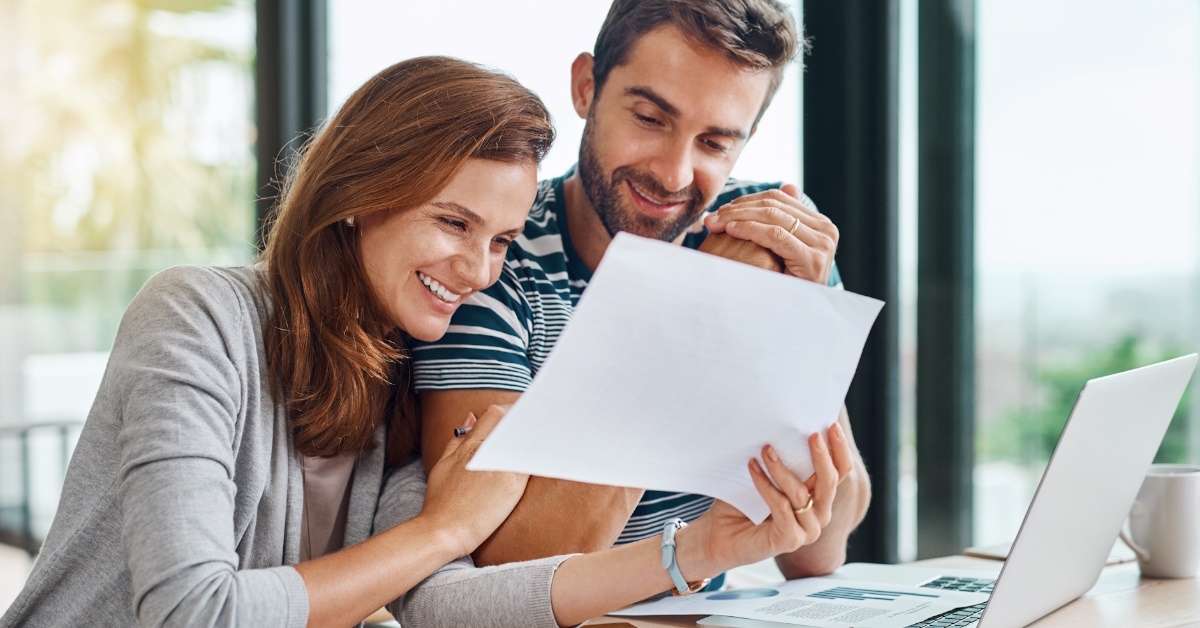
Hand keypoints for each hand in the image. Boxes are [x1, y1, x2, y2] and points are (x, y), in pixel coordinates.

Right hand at [420, 405, 529, 557]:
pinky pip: (531, 462)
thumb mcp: (443, 464)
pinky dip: (537, 457)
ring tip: (544, 439)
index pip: (495, 414)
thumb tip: (471, 418)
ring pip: (527, 441)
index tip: (519, 417)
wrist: (443, 530)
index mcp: (470, 445)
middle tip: (536, 425)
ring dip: (535, 437)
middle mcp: (487, 452)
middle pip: (516, 424)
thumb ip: (457, 441)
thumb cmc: (440, 501)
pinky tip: (544, 456)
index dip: (510, 412)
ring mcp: (502, 467)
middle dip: (527, 422)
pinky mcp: (513, 485)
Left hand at [676, 423, 855, 578]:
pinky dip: (765, 484)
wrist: (718, 535)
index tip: (831, 426)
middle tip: (811, 434)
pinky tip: (752, 468)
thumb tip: (783, 427)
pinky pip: (781, 505)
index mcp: (817, 497)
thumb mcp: (766, 475)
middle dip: (821, 456)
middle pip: (830, 482)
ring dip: (781, 468)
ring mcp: (807, 530)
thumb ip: (782, 459)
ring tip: (765, 449)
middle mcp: (818, 515)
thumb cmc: (741, 503)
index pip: (839, 472)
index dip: (839, 449)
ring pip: (800, 492)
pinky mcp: (791, 539)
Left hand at [702, 184, 838, 283]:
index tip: (721, 210)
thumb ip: (786, 218)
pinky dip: (750, 229)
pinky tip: (730, 231)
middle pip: (774, 205)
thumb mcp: (784, 248)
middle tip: (713, 217)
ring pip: (773, 217)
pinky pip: (775, 235)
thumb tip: (788, 186)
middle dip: (739, 209)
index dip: (746, 201)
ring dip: (738, 217)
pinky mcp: (813, 258)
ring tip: (716, 223)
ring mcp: (823, 244)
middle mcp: (827, 230)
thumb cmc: (783, 284)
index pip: (778, 199)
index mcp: (821, 224)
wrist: (794, 318)